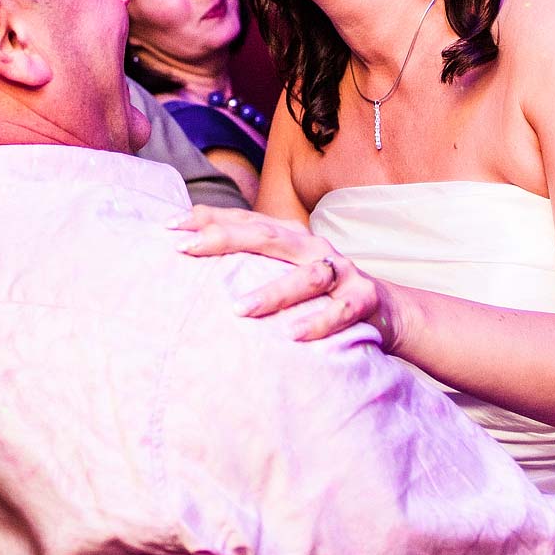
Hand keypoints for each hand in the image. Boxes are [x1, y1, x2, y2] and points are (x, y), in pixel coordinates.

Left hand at [170, 205, 387, 344]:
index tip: (167, 226)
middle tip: (185, 249)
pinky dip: (319, 322)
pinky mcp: (364, 299)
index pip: (245, 220)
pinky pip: (342, 310)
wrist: (386, 309)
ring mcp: (341, 271)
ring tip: (239, 310)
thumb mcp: (283, 268)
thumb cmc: (320, 291)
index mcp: (290, 236)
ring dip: (273, 292)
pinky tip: (294, 335)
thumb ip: (247, 257)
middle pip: (267, 236)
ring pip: (306, 276)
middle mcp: (312, 247)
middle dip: (225, 239)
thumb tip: (191, 246)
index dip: (207, 219)